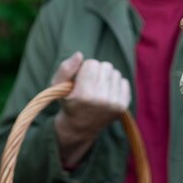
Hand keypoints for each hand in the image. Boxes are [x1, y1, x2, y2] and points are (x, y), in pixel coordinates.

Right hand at [52, 52, 130, 166]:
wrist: (80, 127)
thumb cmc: (68, 102)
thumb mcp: (57, 86)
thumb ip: (65, 68)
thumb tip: (79, 54)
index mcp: (84, 94)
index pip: (91, 63)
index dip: (84, 69)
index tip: (80, 79)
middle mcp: (101, 100)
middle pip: (105, 66)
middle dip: (96, 71)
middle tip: (89, 84)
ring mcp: (114, 104)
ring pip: (115, 72)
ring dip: (106, 78)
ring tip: (97, 89)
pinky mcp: (123, 106)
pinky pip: (124, 82)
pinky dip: (116, 85)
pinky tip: (107, 93)